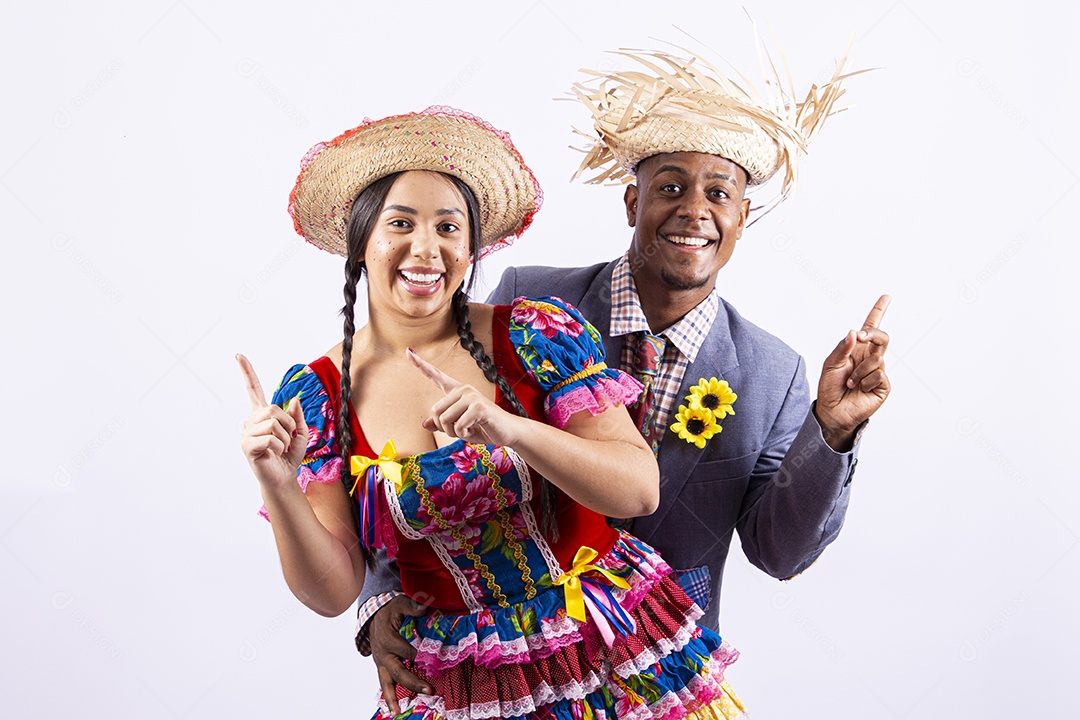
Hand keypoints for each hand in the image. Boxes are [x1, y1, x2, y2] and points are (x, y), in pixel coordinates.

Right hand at [237, 354, 308, 489]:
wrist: (284, 477)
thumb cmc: (289, 455)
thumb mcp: (301, 432)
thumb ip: (298, 416)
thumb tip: (295, 400)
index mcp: (263, 415)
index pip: (254, 390)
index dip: (247, 372)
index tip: (238, 355)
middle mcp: (251, 421)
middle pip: (274, 409)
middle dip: (289, 424)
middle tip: (289, 439)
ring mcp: (247, 434)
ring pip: (274, 424)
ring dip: (286, 438)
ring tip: (281, 448)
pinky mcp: (247, 446)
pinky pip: (271, 439)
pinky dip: (280, 447)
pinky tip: (275, 454)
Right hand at [368, 595, 433, 712]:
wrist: (373, 615)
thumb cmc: (389, 610)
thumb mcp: (400, 603)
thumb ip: (412, 606)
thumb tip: (425, 607)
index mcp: (387, 638)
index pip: (407, 650)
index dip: (422, 656)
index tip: (438, 661)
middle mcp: (382, 653)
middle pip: (398, 671)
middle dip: (413, 682)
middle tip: (430, 690)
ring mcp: (381, 662)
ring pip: (386, 682)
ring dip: (393, 697)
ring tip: (398, 711)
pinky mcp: (382, 667)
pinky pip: (385, 683)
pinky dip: (389, 697)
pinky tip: (394, 709)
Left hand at [407, 348, 524, 445]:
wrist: (506, 432)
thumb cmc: (483, 428)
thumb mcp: (458, 428)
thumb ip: (442, 424)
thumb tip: (425, 424)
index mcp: (457, 391)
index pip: (436, 376)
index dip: (421, 365)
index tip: (408, 351)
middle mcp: (463, 389)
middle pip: (435, 411)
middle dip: (444, 428)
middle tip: (460, 431)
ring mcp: (471, 396)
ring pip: (445, 419)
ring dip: (454, 432)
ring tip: (469, 430)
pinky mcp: (478, 406)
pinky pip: (458, 425)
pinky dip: (464, 433)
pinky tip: (475, 429)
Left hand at [815, 295, 890, 450]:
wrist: (832, 411)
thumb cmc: (830, 387)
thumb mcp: (831, 364)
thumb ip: (842, 348)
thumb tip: (855, 332)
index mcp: (858, 349)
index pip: (870, 328)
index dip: (879, 311)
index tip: (886, 296)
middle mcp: (870, 358)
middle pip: (882, 337)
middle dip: (873, 333)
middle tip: (861, 336)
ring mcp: (878, 371)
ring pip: (877, 359)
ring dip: (859, 370)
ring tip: (850, 381)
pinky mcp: (883, 386)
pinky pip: (879, 375)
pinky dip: (865, 381)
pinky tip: (859, 389)